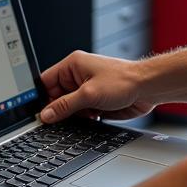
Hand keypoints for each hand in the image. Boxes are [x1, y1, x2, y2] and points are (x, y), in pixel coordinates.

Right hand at [39, 50, 153, 122]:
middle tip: (58, 121)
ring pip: (69, 107)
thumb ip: (65, 105)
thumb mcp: (89, 94)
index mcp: (73, 65)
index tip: (37, 114)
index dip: (40, 98)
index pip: (46, 82)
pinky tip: (91, 118)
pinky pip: (81, 112)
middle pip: (56, 97)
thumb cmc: (124, 81)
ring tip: (83, 115)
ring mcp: (88, 89)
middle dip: (59, 110)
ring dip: (73, 115)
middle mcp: (78, 76)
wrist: (149, 88)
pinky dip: (84, 118)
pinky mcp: (96, 101)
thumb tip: (46, 114)